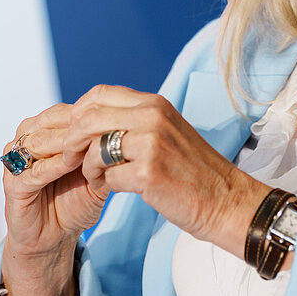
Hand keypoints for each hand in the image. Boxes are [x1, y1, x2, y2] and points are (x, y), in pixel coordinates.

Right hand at [0, 103, 112, 295]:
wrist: (53, 238)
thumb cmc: (74, 202)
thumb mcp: (96, 177)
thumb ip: (105, 157)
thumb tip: (128, 136)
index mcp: (46, 131)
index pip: (68, 112)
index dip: (91, 115)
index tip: (117, 119)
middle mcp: (28, 140)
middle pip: (52, 122)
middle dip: (78, 126)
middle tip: (105, 129)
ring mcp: (16, 161)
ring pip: (40, 141)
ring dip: (65, 143)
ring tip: (89, 146)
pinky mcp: (12, 185)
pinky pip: (32, 171)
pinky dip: (52, 165)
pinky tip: (71, 164)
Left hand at [60, 84, 264, 254]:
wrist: (226, 201)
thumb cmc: (192, 171)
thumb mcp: (166, 132)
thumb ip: (134, 120)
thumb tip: (90, 118)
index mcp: (154, 103)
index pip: (98, 94)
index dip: (77, 114)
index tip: (74, 135)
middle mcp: (152, 116)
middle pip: (87, 118)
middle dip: (70, 142)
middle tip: (71, 159)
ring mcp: (151, 144)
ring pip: (93, 148)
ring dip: (87, 167)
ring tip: (96, 177)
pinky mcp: (149, 172)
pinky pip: (107, 176)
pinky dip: (104, 185)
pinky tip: (112, 188)